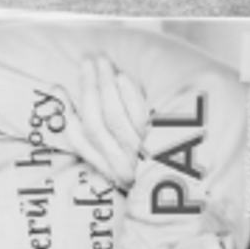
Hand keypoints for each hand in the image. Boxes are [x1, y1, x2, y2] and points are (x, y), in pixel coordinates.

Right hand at [63, 54, 153, 187]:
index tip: (57, 86)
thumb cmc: (158, 165)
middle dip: (87, 88)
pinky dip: (128, 95)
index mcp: (110, 170)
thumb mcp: (129, 161)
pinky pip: (140, 116)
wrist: (192, 186)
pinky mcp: (164, 143)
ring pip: (113, 116)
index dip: (65, 111)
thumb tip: (70, 101)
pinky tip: (122, 77)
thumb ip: (105, 137)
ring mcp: (143, 155)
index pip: (79, 140)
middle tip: (86, 62)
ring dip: (104, 85)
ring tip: (102, 62)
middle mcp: (123, 165)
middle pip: (95, 122)